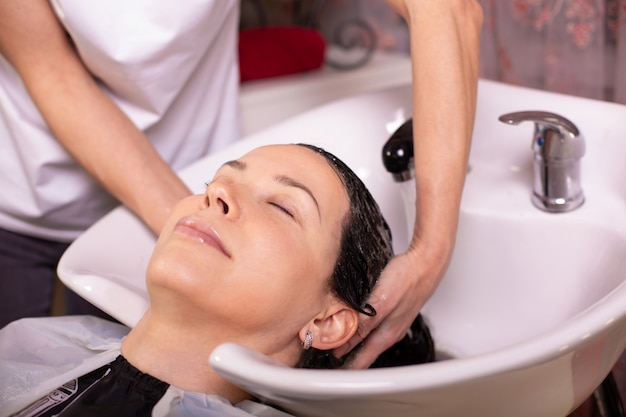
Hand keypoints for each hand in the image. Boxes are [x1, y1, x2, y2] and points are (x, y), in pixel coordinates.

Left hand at [334, 242, 449, 368]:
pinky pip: (373, 324)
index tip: (329, 367)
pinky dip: (361, 326)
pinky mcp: (394, 308)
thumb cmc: (407, 279)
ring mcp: (393, 320)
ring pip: (369, 337)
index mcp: (387, 335)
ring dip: (353, 340)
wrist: (426, 261)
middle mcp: (391, 331)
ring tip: (335, 341)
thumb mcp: (381, 304)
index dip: (345, 366)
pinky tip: (354, 320)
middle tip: (327, 355)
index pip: (362, 360)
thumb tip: (346, 343)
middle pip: (365, 350)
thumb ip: (365, 325)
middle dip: (346, 354)